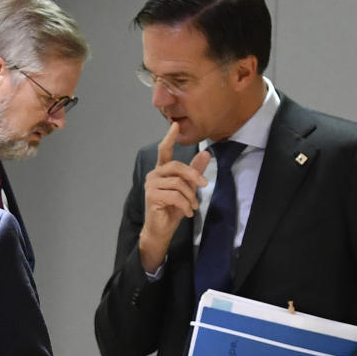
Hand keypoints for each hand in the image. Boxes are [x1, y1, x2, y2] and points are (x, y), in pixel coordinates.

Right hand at [139, 122, 210, 271]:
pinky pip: (175, 196)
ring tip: (192, 206)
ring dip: (190, 196)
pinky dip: (185, 205)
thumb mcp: (187, 189)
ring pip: (178, 183)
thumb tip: (206, 153)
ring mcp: (151, 185)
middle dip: (193, 176)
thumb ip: (195, 172)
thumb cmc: (172, 209)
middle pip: (177, 166)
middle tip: (204, 186)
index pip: (164, 151)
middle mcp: (154, 175)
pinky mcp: (152, 196)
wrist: (161, 230)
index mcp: (162, 171)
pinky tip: (186, 212)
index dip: (170, 138)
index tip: (176, 125)